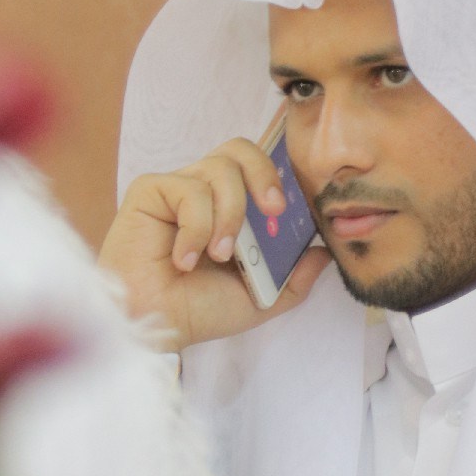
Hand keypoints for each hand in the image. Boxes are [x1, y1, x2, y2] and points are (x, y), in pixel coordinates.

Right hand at [98, 138, 329, 351]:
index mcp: (230, 209)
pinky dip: (196, 229)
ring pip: (219, 170)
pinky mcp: (150, 191)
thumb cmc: (198, 310)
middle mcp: (204, 192)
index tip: (288, 208)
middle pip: (239, 149)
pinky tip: (183, 260)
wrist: (157, 325)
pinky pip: (188, 190)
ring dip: (229, 216)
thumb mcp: (260, 299)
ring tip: (219, 255)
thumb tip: (324, 253)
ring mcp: (177, 189)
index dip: (277, 176)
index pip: (257, 168)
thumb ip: (294, 279)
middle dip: (264, 174)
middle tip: (273, 210)